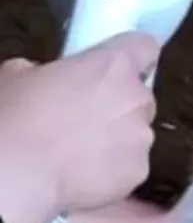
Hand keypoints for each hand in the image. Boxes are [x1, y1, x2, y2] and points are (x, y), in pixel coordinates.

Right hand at [0, 35, 161, 222]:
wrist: (21, 171)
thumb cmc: (16, 118)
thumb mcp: (17, 76)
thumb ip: (45, 71)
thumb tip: (42, 76)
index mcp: (113, 65)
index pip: (144, 47)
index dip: (132, 56)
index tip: (116, 67)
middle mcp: (136, 98)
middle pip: (139, 96)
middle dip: (118, 106)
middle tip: (84, 118)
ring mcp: (141, 137)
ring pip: (136, 135)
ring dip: (116, 141)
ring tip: (78, 153)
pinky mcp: (138, 172)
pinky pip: (130, 168)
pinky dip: (112, 172)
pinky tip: (82, 175)